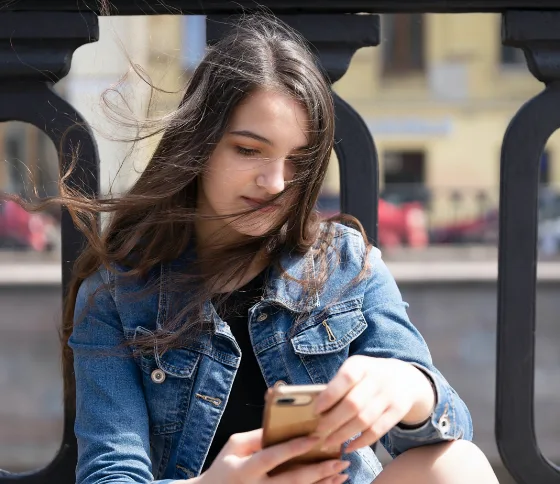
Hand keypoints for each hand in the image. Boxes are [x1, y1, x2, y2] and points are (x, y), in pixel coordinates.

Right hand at [198, 428, 349, 483]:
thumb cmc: (224, 467)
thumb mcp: (234, 446)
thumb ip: (257, 436)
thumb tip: (282, 424)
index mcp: (245, 470)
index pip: (273, 457)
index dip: (294, 448)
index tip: (316, 438)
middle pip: (292, 481)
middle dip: (319, 471)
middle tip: (340, 461)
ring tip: (343, 473)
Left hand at [313, 356, 435, 453]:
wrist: (406, 378)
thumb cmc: (368, 377)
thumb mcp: (356, 370)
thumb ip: (339, 385)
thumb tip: (315, 407)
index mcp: (361, 365)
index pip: (345, 379)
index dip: (330, 395)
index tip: (316, 411)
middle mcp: (377, 379)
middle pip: (353, 404)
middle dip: (333, 420)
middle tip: (318, 432)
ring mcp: (389, 396)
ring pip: (364, 420)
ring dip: (343, 435)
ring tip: (328, 444)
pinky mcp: (398, 412)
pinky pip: (377, 430)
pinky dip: (361, 442)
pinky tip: (348, 447)